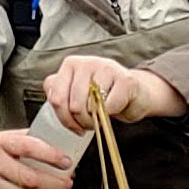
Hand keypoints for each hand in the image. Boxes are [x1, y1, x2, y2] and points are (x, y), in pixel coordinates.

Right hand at [0, 131, 73, 188]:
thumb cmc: (4, 149)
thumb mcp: (17, 136)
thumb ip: (40, 141)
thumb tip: (67, 154)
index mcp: (2, 142)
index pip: (29, 148)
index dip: (51, 156)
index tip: (67, 162)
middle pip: (29, 179)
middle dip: (54, 184)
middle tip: (67, 183)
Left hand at [43, 56, 183, 133]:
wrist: (135, 94)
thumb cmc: (103, 96)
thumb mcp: (76, 93)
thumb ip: (59, 93)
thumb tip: (52, 99)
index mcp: (70, 65)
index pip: (56, 98)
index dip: (64, 119)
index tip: (73, 126)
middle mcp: (86, 62)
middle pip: (73, 105)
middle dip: (81, 122)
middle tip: (89, 125)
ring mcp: (106, 67)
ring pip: (90, 106)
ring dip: (95, 121)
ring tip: (100, 118)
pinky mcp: (125, 79)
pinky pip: (110, 107)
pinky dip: (112, 114)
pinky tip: (115, 109)